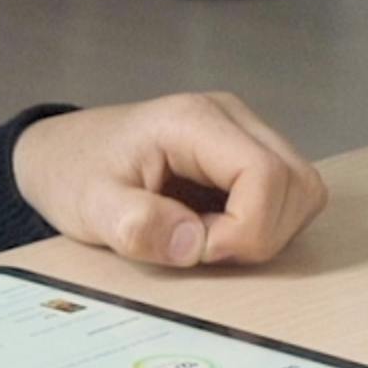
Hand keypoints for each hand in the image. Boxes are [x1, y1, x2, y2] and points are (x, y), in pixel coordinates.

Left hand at [10, 94, 328, 269]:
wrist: (64, 154)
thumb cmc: (76, 174)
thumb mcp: (91, 207)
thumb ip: (136, 225)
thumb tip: (193, 244)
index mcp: (194, 121)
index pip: (265, 175)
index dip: (245, 230)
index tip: (198, 251)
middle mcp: (232, 116)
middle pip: (296, 182)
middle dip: (258, 234)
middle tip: (199, 245)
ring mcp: (246, 131)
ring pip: (303, 189)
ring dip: (266, 230)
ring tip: (206, 235)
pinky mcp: (250, 151)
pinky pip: (289, 194)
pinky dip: (264, 224)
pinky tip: (216, 227)